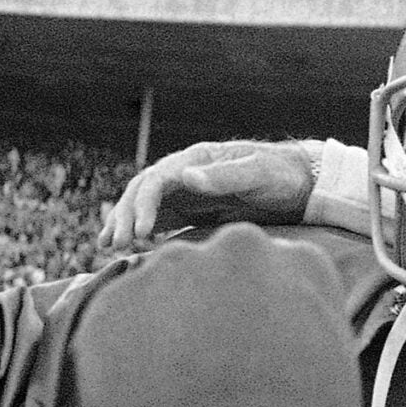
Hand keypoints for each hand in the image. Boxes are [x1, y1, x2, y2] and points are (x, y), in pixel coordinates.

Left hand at [71, 223, 362, 406]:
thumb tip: (278, 334)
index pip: (266, 274)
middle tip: (206, 376)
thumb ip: (298, 328)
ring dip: (157, 333)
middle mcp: (238, 247)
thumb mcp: (330, 365)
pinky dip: (117, 361)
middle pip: (210, 273)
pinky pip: (111, 325)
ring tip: (173, 395)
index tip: (248, 358)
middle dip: (202, 314)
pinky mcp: (115, 300)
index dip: (252, 319)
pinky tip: (142, 402)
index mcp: (299, 260)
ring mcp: (172, 268)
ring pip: (157, 293)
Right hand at [99, 139, 317, 247]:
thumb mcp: (259, 174)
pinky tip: (126, 247)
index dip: (143, 203)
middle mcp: (185, 172)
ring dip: (124, 222)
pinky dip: (139, 230)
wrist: (299, 183)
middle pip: (142, 190)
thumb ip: (225, 176)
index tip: (138, 231)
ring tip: (107, 246)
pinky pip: (158, 218)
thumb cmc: (280, 175)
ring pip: (144, 204)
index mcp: (197, 159)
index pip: (157, 179)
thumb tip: (186, 177)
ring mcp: (186, 191)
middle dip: (124, 216)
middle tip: (113, 244)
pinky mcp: (191, 208)